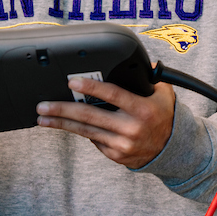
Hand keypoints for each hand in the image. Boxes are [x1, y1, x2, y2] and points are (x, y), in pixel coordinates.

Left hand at [36, 72, 175, 168]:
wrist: (173, 149)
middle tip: (43, 105)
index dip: (91, 88)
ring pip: (86, 131)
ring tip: (43, 118)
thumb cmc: (164, 115)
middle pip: (90, 116)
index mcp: (142, 109)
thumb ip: (150, 75)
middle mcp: (131, 128)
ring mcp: (122, 144)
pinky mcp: (115, 155)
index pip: (112, 95)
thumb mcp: (164, 92)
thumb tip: (140, 60)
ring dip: (61, 124)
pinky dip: (82, 131)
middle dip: (62, 110)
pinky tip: (69, 125)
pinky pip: (94, 141)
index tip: (72, 82)